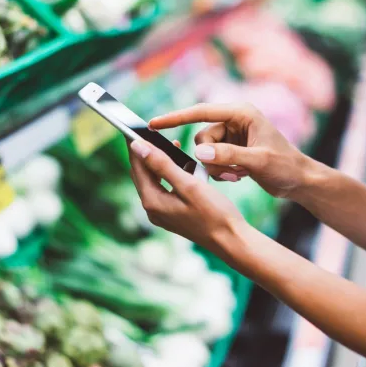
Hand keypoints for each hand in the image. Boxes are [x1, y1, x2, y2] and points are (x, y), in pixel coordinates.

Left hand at [127, 139, 245, 252]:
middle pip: (143, 174)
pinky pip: (166, 189)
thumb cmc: (214, 213)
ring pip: (154, 181)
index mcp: (153, 202)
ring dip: (161, 163)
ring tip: (172, 146)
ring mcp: (163, 214)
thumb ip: (162, 165)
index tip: (134, 126)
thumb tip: (137, 147)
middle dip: (147, 153)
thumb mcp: (188, 185)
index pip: (137, 166)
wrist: (231, 240)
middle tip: (152, 133)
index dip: (135, 145)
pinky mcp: (173, 215)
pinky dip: (172, 175)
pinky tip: (185, 167)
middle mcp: (153, 210)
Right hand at [149, 103, 310, 198]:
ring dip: (216, 167)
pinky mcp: (232, 149)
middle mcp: (235, 121)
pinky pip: (212, 159)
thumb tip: (198, 152)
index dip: (175, 117)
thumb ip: (228, 155)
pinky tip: (239, 176)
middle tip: (228, 172)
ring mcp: (233, 135)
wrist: (299, 180)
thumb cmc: (285, 166)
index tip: (153, 124)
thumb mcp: (258, 161)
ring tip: (238, 175)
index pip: (200, 112)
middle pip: (201, 137)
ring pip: (205, 151)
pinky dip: (221, 171)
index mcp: (241, 113)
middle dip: (209, 158)